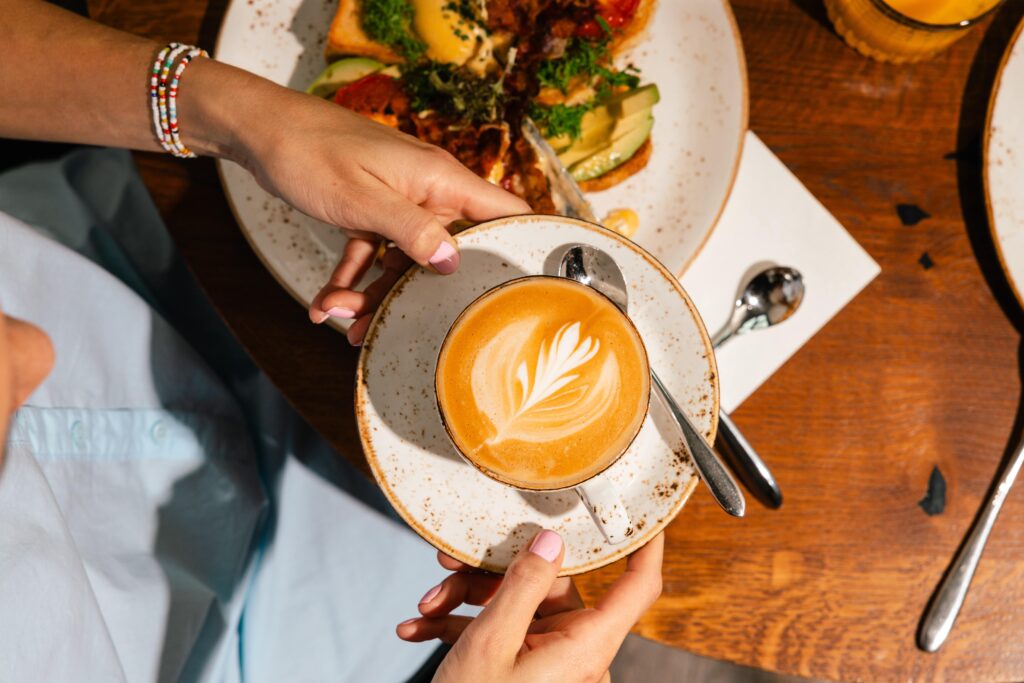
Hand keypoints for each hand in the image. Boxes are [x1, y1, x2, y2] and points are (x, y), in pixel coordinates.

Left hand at [230, 88, 529, 344]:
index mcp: (439, 180)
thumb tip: (452, 263)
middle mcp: (427, 191)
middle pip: (447, 253)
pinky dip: (351, 278)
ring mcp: (399, 201)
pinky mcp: (371, 209)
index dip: (525, 244)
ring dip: (373, 293)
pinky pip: (372, 254)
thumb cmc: (310, 152)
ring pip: (403, 261)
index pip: (504, 212)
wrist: (260, 129)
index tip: (533, 285)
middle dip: (421, 293)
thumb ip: (411, 231)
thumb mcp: (363, 198)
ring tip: (338, 318)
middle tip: (396, 325)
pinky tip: (324, 302)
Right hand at [397, 530, 663, 682]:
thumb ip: (524, 586)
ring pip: (518, 608)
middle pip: (552, 588)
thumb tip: (553, 541)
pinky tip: (420, 628)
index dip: (646, 545)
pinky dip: (464, 629)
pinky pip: (505, 636)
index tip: (643, 511)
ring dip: (467, 603)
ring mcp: (551, 664)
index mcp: (586, 646)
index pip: (637, 586)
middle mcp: (576, 653)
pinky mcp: (527, 673)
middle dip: (493, 575)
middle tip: (449, 563)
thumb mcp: (492, 643)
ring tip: (425, 606)